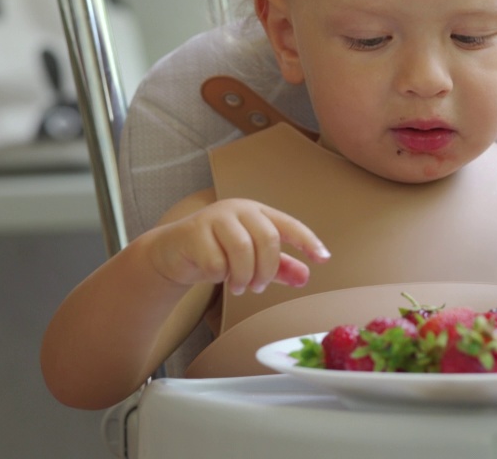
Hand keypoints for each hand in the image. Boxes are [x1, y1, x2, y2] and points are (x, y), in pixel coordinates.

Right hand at [144, 198, 328, 295]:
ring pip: (242, 249)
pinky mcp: (193, 232)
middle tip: (258, 288)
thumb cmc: (216, 252)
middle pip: (267, 238)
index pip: (288, 225)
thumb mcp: (251, 259)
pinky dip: (220, 276)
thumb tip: (306, 276)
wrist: (172, 253)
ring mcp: (214, 218)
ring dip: (244, 275)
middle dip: (267, 269)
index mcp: (256, 212)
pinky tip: (217, 277)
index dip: (308, 241)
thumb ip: (278, 266)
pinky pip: (216, 261)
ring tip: (240, 287)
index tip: (324, 259)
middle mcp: (238, 209)